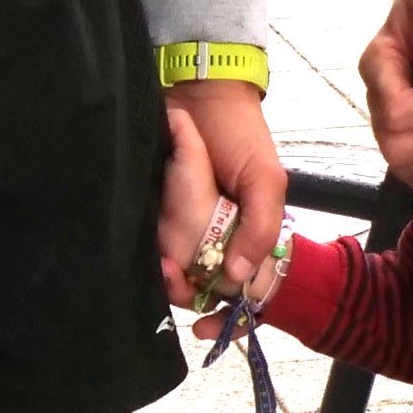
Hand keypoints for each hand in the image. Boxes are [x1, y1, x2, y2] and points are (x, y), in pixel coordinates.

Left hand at [155, 84, 281, 310]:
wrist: (201, 90)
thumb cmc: (240, 135)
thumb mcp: (266, 180)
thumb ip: (260, 228)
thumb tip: (239, 276)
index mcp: (241, 230)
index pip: (235, 283)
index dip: (223, 309)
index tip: (206, 323)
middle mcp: (209, 229)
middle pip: (197, 278)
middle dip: (185, 290)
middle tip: (174, 281)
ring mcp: (178, 218)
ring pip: (170, 262)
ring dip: (164, 272)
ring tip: (161, 267)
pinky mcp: (152, 204)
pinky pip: (146, 236)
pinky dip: (146, 247)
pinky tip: (146, 253)